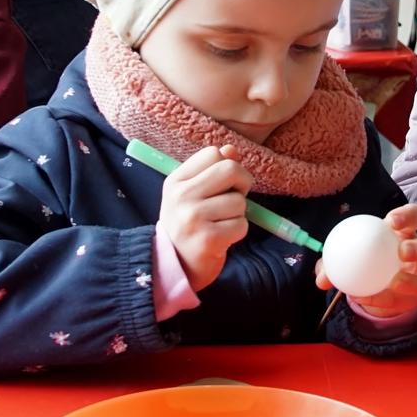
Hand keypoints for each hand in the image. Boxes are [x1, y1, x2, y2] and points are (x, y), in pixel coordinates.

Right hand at [158, 145, 252, 290]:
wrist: (174, 266)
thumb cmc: (187, 225)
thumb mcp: (191, 194)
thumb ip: (211, 170)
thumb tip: (231, 149)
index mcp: (176, 181)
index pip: (213, 153)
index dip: (227, 165)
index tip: (224, 184)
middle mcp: (181, 196)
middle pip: (230, 169)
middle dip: (242, 183)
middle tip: (234, 200)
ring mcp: (193, 217)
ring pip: (239, 201)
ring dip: (238, 214)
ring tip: (221, 223)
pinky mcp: (208, 239)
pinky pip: (241, 225)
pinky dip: (238, 231)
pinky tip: (222, 238)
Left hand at [317, 203, 416, 318]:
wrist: (373, 288)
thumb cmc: (361, 262)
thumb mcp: (346, 259)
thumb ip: (333, 266)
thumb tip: (321, 279)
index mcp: (404, 232)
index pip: (414, 216)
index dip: (407, 215)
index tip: (391, 221)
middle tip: (401, 252)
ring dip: (415, 281)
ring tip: (395, 282)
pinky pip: (412, 301)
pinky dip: (394, 300)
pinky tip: (375, 298)